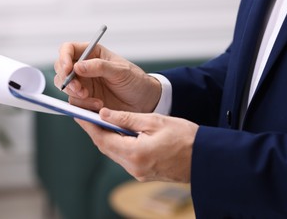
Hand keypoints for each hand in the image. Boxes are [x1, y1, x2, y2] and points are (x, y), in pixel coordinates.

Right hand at [54, 42, 161, 112]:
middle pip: (61, 69)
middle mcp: (84, 68)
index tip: (68, 69)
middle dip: (66, 79)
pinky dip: (83, 106)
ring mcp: (84, 84)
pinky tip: (98, 106)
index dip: (64, 57)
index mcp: (92, 53)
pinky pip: (75, 103)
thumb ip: (99, 66)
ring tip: (93, 99)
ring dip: (75, 94)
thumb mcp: (121, 70)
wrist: (145, 102)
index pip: (68, 49)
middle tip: (78, 89)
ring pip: (65, 87)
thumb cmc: (136, 81)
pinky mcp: (86, 100)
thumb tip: (77, 66)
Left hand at [75, 108, 197, 182]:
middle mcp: (133, 167)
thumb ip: (126, 118)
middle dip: (95, 131)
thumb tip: (104, 114)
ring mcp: (138, 173)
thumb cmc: (186, 138)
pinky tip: (118, 133)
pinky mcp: (144, 173)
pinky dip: (118, 145)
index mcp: (135, 154)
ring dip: (106, 138)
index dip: (88, 125)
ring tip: (101, 121)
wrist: (207, 159)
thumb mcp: (154, 121)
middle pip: (105, 147)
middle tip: (87, 115)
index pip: (102, 138)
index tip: (79, 114)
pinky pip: (124, 157)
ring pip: (114, 153)